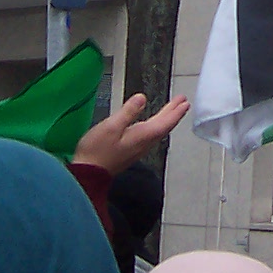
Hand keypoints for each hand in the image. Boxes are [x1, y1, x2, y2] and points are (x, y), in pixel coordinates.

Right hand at [71, 94, 189, 174]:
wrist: (87, 174)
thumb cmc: (96, 151)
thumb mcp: (111, 126)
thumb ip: (128, 111)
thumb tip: (141, 98)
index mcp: (141, 136)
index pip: (164, 122)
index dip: (175, 111)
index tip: (185, 102)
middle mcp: (143, 144)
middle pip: (163, 126)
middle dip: (173, 113)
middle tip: (183, 102)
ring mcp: (137, 149)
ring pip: (158, 132)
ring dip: (166, 119)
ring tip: (172, 110)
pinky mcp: (130, 152)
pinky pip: (150, 137)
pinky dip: (157, 126)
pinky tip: (153, 125)